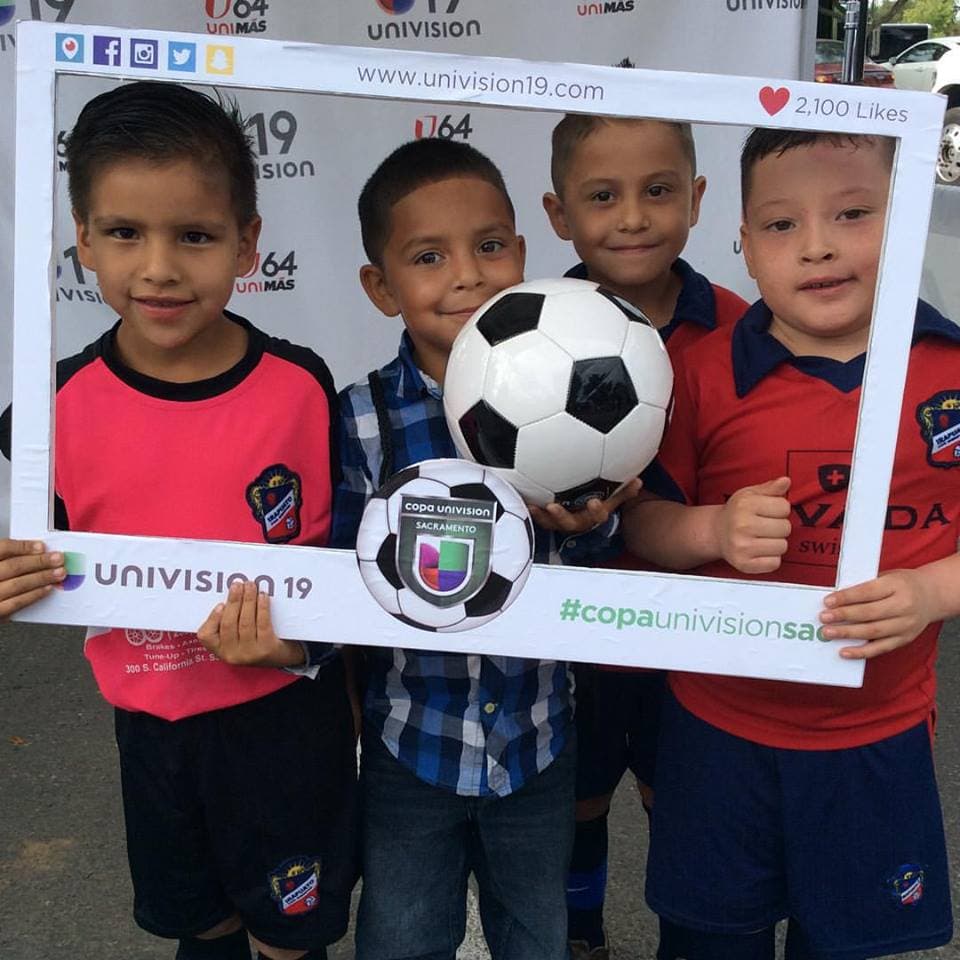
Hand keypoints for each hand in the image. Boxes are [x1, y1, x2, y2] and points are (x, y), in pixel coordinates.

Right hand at [0, 539, 65, 620]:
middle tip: (58, 559)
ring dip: (42, 577)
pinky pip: (17, 602)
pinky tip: (47, 588)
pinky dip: (35, 594)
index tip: (42, 546)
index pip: (3, 548)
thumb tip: (38, 552)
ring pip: (18, 584)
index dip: (23, 546)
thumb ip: (11, 558)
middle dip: (40, 561)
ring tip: (59, 573)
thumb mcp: (1, 565)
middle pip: (13, 566)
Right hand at [197, 580, 303, 667]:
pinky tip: (263, 596)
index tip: (220, 603)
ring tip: (251, 585)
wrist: (279, 656)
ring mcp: (250, 653)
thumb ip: (229, 620)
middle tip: (237, 584)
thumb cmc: (254, 640)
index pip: (206, 636)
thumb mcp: (236, 637)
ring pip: (245, 622)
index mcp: (220, 650)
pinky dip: (262, 607)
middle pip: (228, 624)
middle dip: (233, 601)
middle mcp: (232, 655)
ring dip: (248, 600)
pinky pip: (262, 623)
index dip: (212, 619)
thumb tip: (230, 593)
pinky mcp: (266, 649)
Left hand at [529, 478, 641, 533]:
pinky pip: (539, 515)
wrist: (589, 512)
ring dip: (541, 515)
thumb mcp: (615, 496)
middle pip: (569, 523)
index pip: (598, 516)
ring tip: (531, 505)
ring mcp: (562, 521)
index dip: (596, 511)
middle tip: (553, 506)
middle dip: (561, 516)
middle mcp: (577, 521)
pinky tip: (521, 496)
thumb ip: (625, 490)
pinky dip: (530, 508)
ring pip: (551, 523)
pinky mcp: (549, 518)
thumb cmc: (602, 500)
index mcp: (594, 516)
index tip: (595, 502)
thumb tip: (639, 481)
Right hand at [716, 477, 790, 573]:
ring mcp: (742, 546)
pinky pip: (775, 563)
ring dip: (776, 543)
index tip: (768, 512)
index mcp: (744, 505)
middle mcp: (741, 525)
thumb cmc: (737, 513)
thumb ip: (770, 488)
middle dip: (778, 527)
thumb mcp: (750, 495)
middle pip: (785, 528)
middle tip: (765, 526)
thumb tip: (786, 481)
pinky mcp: (744, 564)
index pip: (784, 507)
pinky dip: (771, 559)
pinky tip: (760, 551)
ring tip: (762, 538)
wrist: (716, 533)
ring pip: (782, 546)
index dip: (779, 509)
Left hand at [820, 568, 935, 659]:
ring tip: (828, 633)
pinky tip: (844, 652)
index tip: (827, 601)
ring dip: (848, 634)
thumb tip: (835, 599)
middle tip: (824, 618)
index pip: (867, 592)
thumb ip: (864, 586)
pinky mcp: (904, 639)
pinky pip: (880, 648)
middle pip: (869, 613)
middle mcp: (904, 605)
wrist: (931, 595)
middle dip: (844, 616)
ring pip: (873, 632)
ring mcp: (905, 625)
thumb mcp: (885, 576)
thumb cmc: (901, 584)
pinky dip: (861, 652)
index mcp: (896, 585)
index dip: (846, 597)